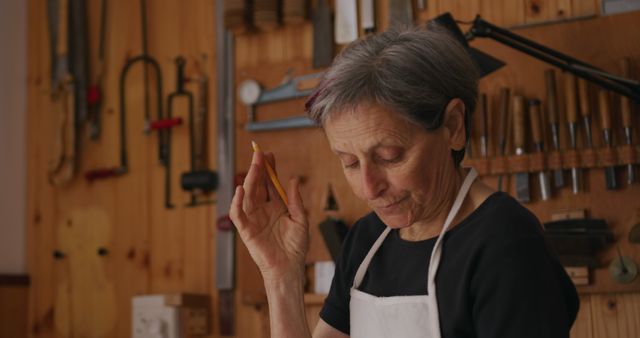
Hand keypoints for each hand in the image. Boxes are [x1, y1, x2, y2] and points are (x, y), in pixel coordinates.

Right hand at [229, 150, 308, 282]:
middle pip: (257, 185)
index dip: (269, 169)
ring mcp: (253, 219)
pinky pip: (238, 214)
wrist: (289, 267)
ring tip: (254, 167)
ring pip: (248, 195)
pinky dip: (236, 202)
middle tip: (258, 154)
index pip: (270, 183)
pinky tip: (240, 190)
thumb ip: (295, 200)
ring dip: (249, 180)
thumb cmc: (296, 247)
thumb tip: (293, 179)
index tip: (269, 154)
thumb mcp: (300, 219)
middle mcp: (263, 210)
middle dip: (257, 169)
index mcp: (276, 206)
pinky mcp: (246, 230)